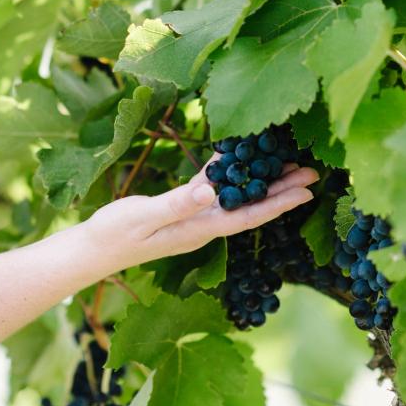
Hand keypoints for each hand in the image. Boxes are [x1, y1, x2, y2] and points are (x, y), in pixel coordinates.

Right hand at [85, 154, 318, 270]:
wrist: (94, 248)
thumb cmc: (116, 234)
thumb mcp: (143, 217)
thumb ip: (176, 205)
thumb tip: (211, 191)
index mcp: (199, 229)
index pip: (248, 217)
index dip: (279, 204)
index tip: (306, 191)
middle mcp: (202, 224)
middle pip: (250, 207)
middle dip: (280, 191)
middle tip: (311, 173)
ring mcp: (192, 216)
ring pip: (235, 197)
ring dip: (260, 181)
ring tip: (284, 163)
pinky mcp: (180, 206)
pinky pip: (211, 187)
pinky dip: (226, 172)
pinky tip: (234, 157)